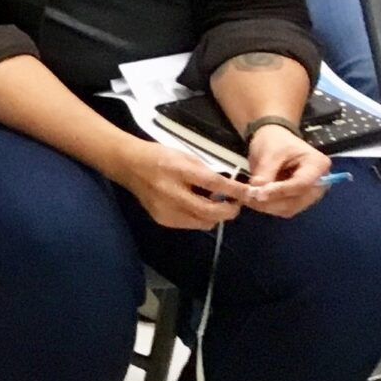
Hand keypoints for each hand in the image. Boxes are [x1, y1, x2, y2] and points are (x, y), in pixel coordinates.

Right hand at [112, 142, 250, 230]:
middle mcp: (171, 193)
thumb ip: (207, 174)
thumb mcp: (186, 157)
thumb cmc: (160, 156)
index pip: (214, 184)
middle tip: (236, 203)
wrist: (128, 165)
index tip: (252, 194)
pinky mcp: (162, 220)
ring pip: (203, 222)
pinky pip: (191, 224)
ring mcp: (165, 210)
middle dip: (229, 210)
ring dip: (215, 215)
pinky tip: (196, 206)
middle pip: (209, 211)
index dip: (235, 191)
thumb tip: (230, 190)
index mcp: (178, 170)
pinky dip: (200, 218)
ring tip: (214, 202)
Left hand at [239, 124, 333, 218]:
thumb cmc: (276, 142)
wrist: (275, 142)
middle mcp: (319, 184)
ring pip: (287, 209)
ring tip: (245, 195)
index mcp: (318, 165)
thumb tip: (256, 193)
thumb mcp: (270, 152)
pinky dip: (265, 206)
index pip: (302, 184)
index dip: (280, 191)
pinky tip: (251, 198)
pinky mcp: (297, 201)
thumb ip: (265, 173)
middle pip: (295, 200)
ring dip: (264, 205)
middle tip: (246, 195)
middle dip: (269, 201)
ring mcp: (309, 195)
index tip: (259, 194)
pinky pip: (282, 209)